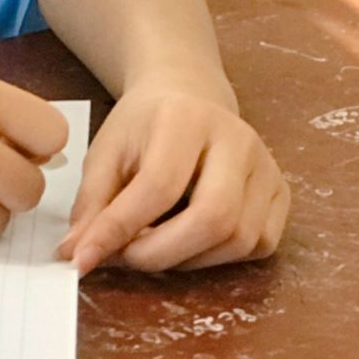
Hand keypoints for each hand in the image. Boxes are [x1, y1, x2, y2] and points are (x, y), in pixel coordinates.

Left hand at [57, 75, 287, 273]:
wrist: (188, 98)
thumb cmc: (143, 126)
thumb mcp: (106, 153)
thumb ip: (92, 205)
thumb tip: (76, 256)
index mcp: (186, 118)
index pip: (158, 186)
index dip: (119, 230)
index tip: (84, 259)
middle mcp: (237, 139)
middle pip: (213, 218)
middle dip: (162, 254)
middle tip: (126, 258)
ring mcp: (267, 165)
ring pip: (238, 240)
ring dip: (188, 260)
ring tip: (154, 246)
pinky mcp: (282, 191)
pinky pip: (258, 245)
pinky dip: (219, 258)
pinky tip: (189, 242)